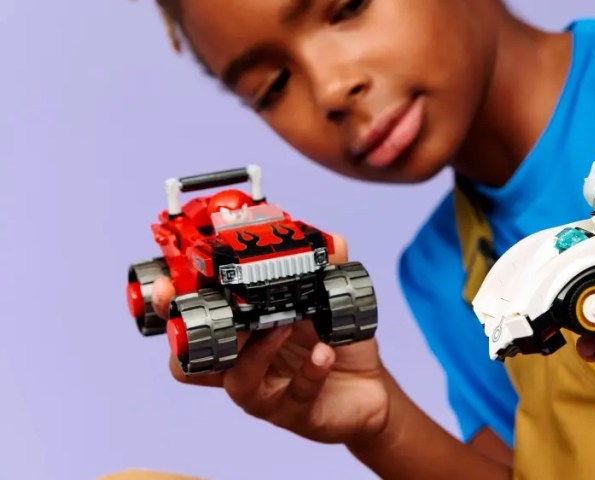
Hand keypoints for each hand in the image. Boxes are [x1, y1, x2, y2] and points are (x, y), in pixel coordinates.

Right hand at [150, 234, 389, 444]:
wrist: (368, 392)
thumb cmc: (332, 345)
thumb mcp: (328, 305)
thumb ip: (324, 274)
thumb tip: (333, 240)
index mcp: (237, 336)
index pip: (190, 324)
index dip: (170, 308)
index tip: (167, 284)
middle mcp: (239, 367)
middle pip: (191, 362)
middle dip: (193, 335)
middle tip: (219, 310)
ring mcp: (263, 393)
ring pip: (238, 381)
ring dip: (259, 350)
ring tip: (284, 324)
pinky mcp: (293, 412)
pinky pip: (295, 394)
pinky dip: (310, 371)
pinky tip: (324, 352)